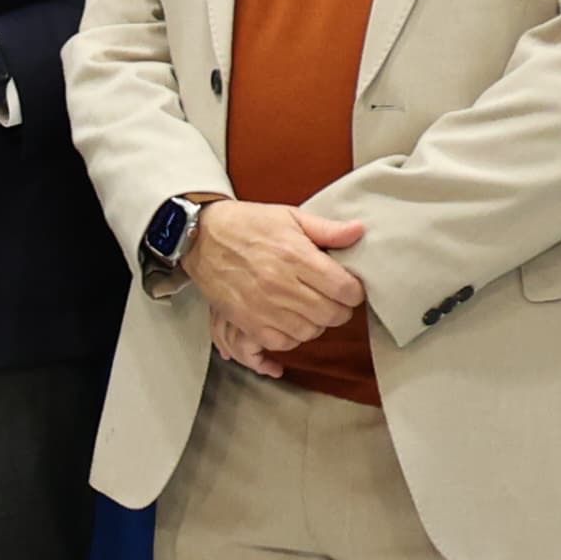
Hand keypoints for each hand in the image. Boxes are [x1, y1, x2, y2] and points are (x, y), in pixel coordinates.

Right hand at [183, 200, 368, 366]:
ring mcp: (263, 306)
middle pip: (332, 314)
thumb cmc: (247, 225)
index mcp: (295, 256)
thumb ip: (327, 228)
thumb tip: (359, 232)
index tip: (349, 286)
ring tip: (311, 308)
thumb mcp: (289, 217)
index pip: (345, 289)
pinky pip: (283, 343)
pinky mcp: (247, 322)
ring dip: (317, 323)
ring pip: (310, 332)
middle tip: (333, 298)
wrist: (201, 237)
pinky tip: (291, 320)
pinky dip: (292, 336)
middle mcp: (280, 284)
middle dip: (340, 308)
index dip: (354, 291)